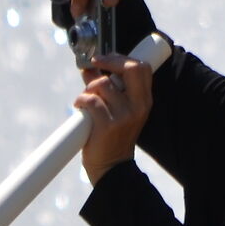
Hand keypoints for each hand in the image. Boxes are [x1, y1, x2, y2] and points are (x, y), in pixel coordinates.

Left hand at [75, 52, 152, 180]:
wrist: (112, 167)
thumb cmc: (113, 137)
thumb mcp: (119, 111)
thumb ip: (107, 88)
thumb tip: (90, 68)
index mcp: (144, 101)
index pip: (142, 68)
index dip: (122, 57)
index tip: (106, 59)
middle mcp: (138, 107)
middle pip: (131, 68)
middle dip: (109, 61)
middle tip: (95, 65)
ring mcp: (124, 116)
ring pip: (103, 85)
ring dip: (88, 88)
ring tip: (85, 99)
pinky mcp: (108, 125)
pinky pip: (91, 101)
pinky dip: (81, 101)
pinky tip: (80, 108)